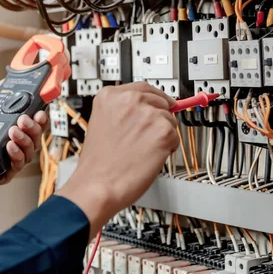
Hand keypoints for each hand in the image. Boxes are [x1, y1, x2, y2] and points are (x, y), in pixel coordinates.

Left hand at [0, 81, 47, 207]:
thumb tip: (5, 81)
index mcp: (10, 127)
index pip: (34, 122)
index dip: (40, 117)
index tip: (39, 110)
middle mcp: (14, 143)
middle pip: (36, 136)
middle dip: (34, 126)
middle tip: (23, 119)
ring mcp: (10, 158)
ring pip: (31, 150)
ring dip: (25, 139)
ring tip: (13, 131)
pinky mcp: (5, 172)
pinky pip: (19, 164)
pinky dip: (17, 154)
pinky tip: (9, 146)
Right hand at [56, 82, 177, 235]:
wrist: (97, 186)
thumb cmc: (98, 163)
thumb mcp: (102, 123)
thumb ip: (123, 111)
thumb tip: (148, 108)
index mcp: (110, 96)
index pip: (143, 87)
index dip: (153, 99)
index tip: (159, 103)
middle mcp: (129, 100)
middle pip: (160, 100)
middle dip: (158, 118)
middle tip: (145, 138)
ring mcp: (147, 114)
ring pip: (169, 119)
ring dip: (162, 135)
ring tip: (141, 150)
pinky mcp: (162, 131)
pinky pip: (175, 136)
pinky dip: (167, 148)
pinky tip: (149, 157)